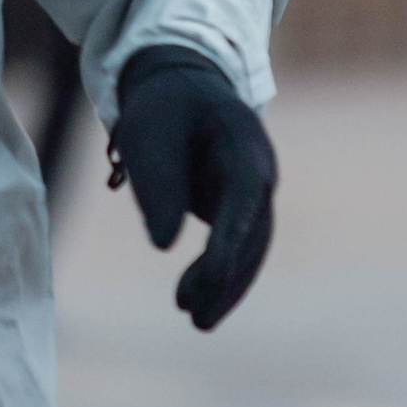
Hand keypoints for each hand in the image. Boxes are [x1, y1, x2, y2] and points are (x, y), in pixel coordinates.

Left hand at [107, 47, 277, 330]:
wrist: (180, 87)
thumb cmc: (164, 107)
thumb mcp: (148, 132)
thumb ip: (156, 182)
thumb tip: (163, 244)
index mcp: (242, 144)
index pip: (242, 198)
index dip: (231, 240)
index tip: (212, 278)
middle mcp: (258, 173)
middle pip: (253, 233)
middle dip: (228, 276)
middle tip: (195, 316)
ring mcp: (251, 194)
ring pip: (250, 248)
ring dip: (226, 285)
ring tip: (196, 320)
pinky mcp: (237, 210)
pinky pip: (236, 250)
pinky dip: (219, 277)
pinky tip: (197, 303)